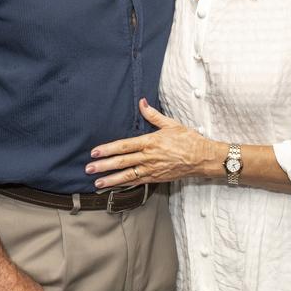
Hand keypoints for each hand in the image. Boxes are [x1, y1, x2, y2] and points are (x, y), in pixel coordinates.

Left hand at [86, 99, 222, 187]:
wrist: (202, 158)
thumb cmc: (188, 139)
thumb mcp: (170, 124)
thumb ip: (153, 115)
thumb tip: (142, 102)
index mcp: (150, 141)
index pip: (124, 146)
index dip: (108, 149)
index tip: (95, 152)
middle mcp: (148, 157)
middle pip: (122, 162)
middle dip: (103, 166)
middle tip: (88, 169)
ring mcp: (152, 169)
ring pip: (127, 176)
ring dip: (111, 179)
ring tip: (97, 183)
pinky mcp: (156, 178)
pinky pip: (137, 182)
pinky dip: (125, 185)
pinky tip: (114, 187)